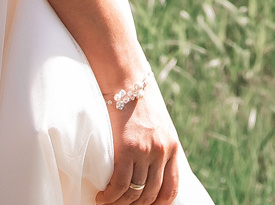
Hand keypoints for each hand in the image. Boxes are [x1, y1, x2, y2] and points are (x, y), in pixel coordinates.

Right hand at [97, 86, 180, 204]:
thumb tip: (150, 172)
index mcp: (172, 147)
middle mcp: (162, 152)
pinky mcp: (128, 149)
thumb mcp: (158, 126)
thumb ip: (158, 148)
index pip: (171, 188)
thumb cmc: (137, 103)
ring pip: (134, 193)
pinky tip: (102, 197)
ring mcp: (146, 151)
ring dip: (120, 204)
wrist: (126, 82)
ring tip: (107, 202)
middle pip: (151, 194)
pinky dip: (110, 197)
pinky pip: (120, 185)